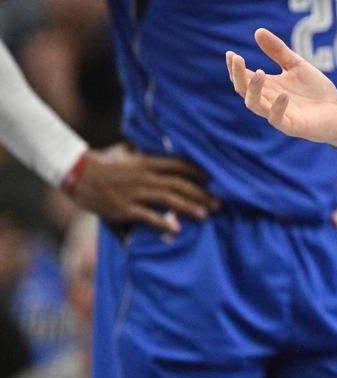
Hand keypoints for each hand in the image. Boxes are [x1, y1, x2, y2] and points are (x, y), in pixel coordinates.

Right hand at [68, 144, 218, 233]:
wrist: (77, 174)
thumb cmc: (103, 161)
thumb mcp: (126, 151)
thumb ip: (143, 152)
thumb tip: (155, 147)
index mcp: (147, 162)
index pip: (180, 164)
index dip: (198, 172)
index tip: (212, 179)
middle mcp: (145, 176)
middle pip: (180, 184)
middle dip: (201, 194)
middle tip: (218, 203)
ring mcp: (135, 193)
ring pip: (169, 199)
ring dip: (190, 207)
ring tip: (205, 214)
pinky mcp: (124, 209)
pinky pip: (148, 217)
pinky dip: (164, 223)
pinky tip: (177, 230)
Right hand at [226, 28, 336, 144]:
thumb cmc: (315, 90)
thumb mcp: (297, 65)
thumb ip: (278, 51)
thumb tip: (258, 31)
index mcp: (267, 86)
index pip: (244, 77)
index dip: (235, 67)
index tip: (231, 54)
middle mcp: (268, 100)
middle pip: (243, 90)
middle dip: (238, 75)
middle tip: (238, 59)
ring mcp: (278, 114)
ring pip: (255, 105)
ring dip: (254, 89)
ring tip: (259, 73)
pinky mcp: (291, 126)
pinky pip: (277, 119)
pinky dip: (277, 107)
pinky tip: (283, 94)